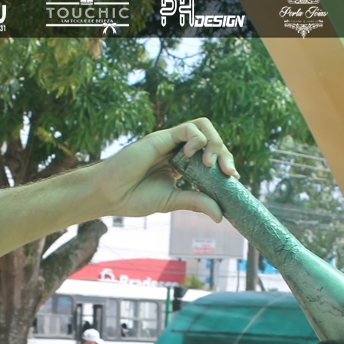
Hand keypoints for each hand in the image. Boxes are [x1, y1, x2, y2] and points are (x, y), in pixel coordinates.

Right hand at [95, 118, 238, 222]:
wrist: (111, 194)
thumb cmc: (135, 198)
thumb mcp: (173, 201)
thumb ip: (196, 202)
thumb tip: (221, 215)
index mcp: (181, 164)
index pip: (210, 156)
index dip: (225, 164)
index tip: (233, 179)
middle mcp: (177, 149)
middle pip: (211, 140)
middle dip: (225, 154)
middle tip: (228, 173)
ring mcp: (170, 142)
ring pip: (202, 127)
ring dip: (214, 143)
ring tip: (212, 164)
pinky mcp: (161, 137)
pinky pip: (188, 128)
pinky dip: (196, 140)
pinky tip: (190, 157)